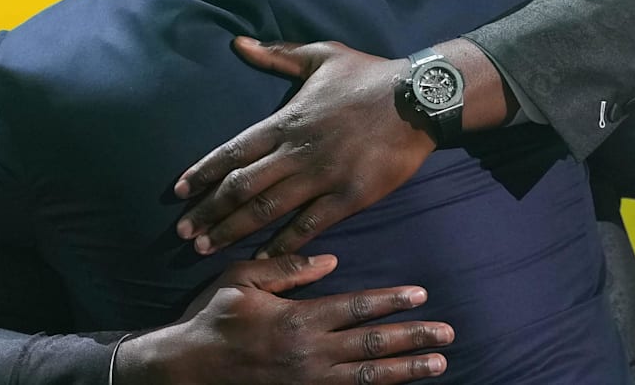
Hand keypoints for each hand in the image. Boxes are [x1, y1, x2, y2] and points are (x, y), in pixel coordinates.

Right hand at [115, 254, 450, 383]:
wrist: (186, 369)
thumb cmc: (213, 318)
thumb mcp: (242, 279)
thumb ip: (287, 269)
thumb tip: (331, 261)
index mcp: (298, 320)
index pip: (356, 308)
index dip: (390, 301)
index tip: (420, 294)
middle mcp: (310, 354)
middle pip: (373, 345)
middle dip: (414, 338)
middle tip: (448, 334)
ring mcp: (308, 382)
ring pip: (368, 376)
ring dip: (407, 370)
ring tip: (439, 363)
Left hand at [173, 39, 434, 257]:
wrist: (419, 98)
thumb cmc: (369, 75)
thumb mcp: (320, 55)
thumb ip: (277, 55)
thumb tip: (238, 42)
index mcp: (287, 120)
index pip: (234, 150)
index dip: (204, 172)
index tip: (179, 191)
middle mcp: (297, 151)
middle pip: (242, 186)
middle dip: (209, 211)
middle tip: (184, 232)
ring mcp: (322, 176)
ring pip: (267, 209)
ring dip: (233, 230)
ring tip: (206, 248)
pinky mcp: (349, 197)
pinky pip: (309, 225)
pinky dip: (282, 243)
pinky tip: (261, 257)